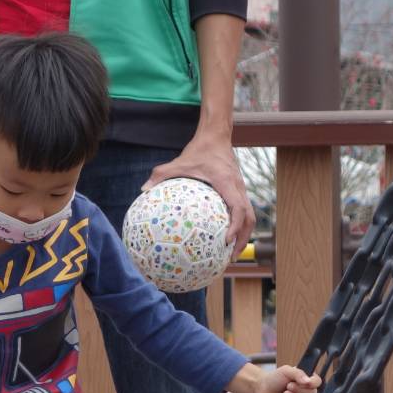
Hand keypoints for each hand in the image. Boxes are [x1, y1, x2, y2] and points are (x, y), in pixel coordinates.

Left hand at [144, 132, 255, 252]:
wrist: (217, 136)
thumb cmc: (199, 150)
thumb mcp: (178, 162)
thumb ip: (161, 174)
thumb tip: (143, 190)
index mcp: (228, 183)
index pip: (238, 208)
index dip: (235, 226)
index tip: (226, 241)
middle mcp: (239, 187)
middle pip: (249, 218)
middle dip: (243, 238)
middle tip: (231, 257)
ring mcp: (241, 189)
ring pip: (249, 216)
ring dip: (243, 234)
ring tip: (230, 252)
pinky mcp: (238, 189)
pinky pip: (242, 210)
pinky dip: (237, 224)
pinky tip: (223, 235)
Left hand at [249, 365, 321, 392]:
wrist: (261, 389)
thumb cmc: (274, 379)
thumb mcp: (286, 371)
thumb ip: (298, 373)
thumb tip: (308, 381)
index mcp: (306, 379)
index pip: (317, 382)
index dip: (313, 383)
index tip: (305, 382)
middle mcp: (306, 391)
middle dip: (299, 390)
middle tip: (288, 386)